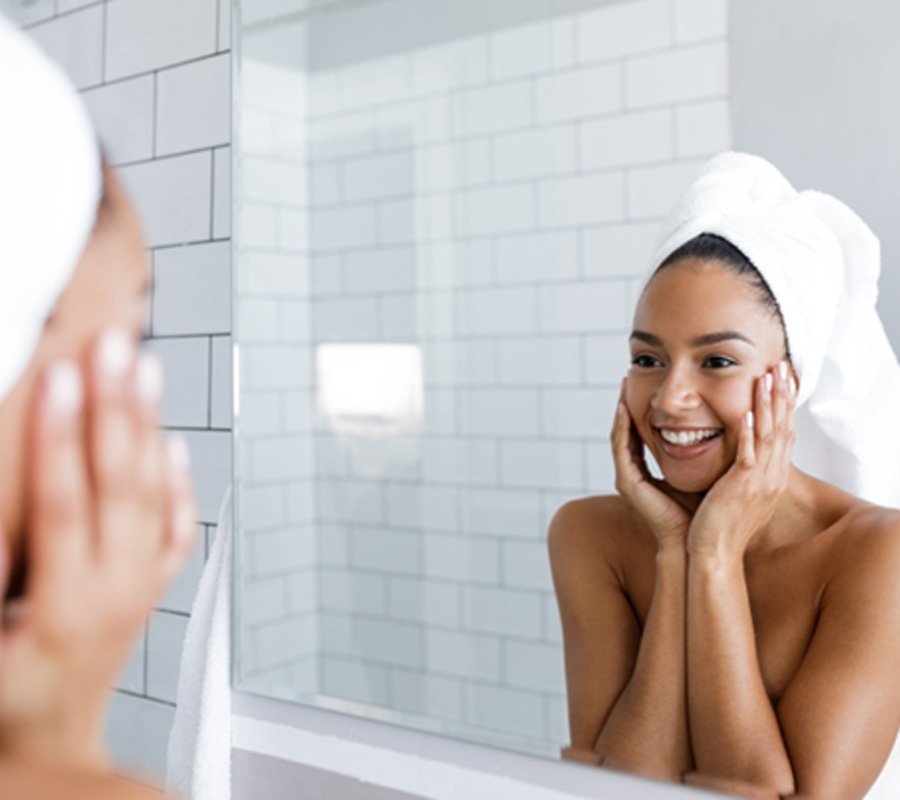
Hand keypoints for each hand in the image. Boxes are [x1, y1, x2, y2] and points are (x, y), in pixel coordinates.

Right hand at [0, 329, 196, 769]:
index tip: (61, 380)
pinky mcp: (153, 587)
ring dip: (149, 427)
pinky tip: (175, 442)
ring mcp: (143, 586)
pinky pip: (176, 528)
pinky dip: (179, 482)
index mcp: (69, 604)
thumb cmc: (9, 705)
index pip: (67, 504)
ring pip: (155, 494)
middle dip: (115, 408)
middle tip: (114, 347)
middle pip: (121, 483)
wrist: (53, 746)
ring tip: (146, 368)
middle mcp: (118, 588)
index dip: (62, 437)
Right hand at [612, 379, 694, 547]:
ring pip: (620, 435)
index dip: (643, 409)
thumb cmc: (705, 512)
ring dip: (620, 409)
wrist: (697, 543)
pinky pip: (621, 448)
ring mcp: (627, 479)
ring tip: (623, 385)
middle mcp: (633, 474)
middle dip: (626, 403)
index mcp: (648, 473)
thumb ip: (705, 453)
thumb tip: (725, 427)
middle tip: (628, 376)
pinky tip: (625, 408)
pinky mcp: (627, 483)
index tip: (648, 385)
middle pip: (626, 430)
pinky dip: (622, 426)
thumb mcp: (703, 473)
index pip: (642, 433)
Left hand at [688, 362, 795, 560]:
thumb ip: (740, 471)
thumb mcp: (736, 492)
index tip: (782, 380)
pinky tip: (746, 412)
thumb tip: (736, 455)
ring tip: (768, 377)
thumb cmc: (719, 525)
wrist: (713, 554)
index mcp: (769, 478)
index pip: (783, 433)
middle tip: (782, 367)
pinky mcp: (741, 488)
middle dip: (782, 396)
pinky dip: (748, 433)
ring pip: (768, 436)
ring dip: (768, 404)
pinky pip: (748, 455)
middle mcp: (770, 477)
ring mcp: (758, 482)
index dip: (784, 405)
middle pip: (782, 428)